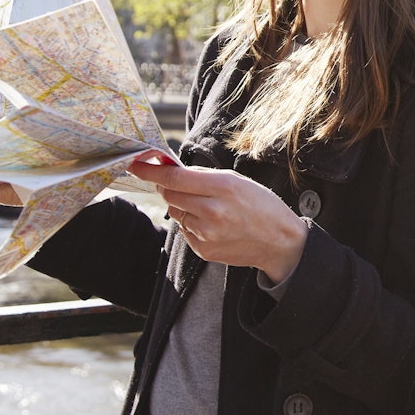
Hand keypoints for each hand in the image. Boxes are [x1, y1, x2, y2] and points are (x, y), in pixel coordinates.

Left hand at [128, 153, 307, 282]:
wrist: (279, 242)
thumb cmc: (260, 206)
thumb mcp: (237, 181)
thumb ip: (203, 175)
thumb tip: (170, 169)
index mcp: (223, 187)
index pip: (174, 178)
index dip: (150, 170)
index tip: (134, 164)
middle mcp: (212, 211)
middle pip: (170, 195)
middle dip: (168, 187)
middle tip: (179, 184)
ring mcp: (207, 234)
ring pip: (175, 212)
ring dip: (183, 206)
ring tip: (208, 208)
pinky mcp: (204, 250)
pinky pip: (184, 230)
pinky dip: (192, 224)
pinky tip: (213, 224)